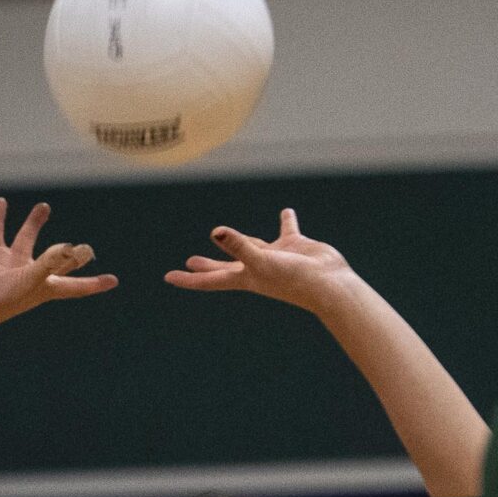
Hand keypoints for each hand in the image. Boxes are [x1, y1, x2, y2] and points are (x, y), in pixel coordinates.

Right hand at [0, 198, 117, 333]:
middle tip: (86, 246)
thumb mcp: (29, 280)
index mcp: (45, 287)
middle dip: (70, 255)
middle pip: (57, 261)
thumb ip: (49, 263)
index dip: (94, 283)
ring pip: (27, 238)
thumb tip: (68, 247)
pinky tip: (1, 202)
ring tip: (44, 206)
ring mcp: (10, 264)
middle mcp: (31, 275)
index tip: (113, 280)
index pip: (76, 285)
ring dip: (35, 223)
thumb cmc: (0, 300)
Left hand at [165, 209, 354, 314]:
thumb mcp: (261, 261)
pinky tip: (286, 212)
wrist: (329, 284)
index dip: (189, 279)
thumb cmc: (295, 279)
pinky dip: (286, 221)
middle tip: (190, 261)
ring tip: (227, 235)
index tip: (168, 277)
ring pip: (252, 246)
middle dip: (208, 264)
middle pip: (225, 265)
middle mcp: (257, 268)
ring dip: (240, 241)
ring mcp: (275, 257)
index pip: (210, 280)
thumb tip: (215, 232)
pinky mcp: (294, 246)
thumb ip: (238, 246)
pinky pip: (287, 230)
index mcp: (245, 277)